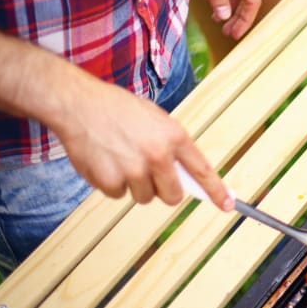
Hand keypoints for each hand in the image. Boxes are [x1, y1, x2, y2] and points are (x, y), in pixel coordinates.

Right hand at [53, 76, 233, 211]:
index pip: (202, 170)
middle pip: (172, 195)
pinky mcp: (110, 181)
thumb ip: (172, 146)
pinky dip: (112, 184)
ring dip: (135, 185)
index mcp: (174, 136)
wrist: (79, 104)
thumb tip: (185, 175)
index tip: (228, 204)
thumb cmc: (118, 109)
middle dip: (164, 190)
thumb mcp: (156, 119)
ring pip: (144, 197)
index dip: (216, 191)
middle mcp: (157, 155)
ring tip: (121, 158)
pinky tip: (105, 161)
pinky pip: (118, 195)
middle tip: (149, 173)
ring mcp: (133, 170)